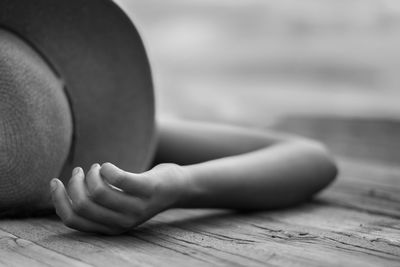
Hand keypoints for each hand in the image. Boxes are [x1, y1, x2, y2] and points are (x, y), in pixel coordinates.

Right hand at [50, 163, 186, 234]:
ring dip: (91, 174)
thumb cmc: (139, 194)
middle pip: (82, 204)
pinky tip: (108, 166)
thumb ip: (96, 204)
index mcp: (110, 228)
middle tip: (80, 171)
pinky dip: (107, 168)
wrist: (176, 189)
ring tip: (98, 168)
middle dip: (74, 184)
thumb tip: (62, 189)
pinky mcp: (147, 190)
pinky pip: (118, 178)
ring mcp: (136, 207)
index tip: (55, 182)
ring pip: (98, 191)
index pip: (73, 220)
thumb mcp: (116, 205)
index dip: (58, 200)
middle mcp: (122, 222)